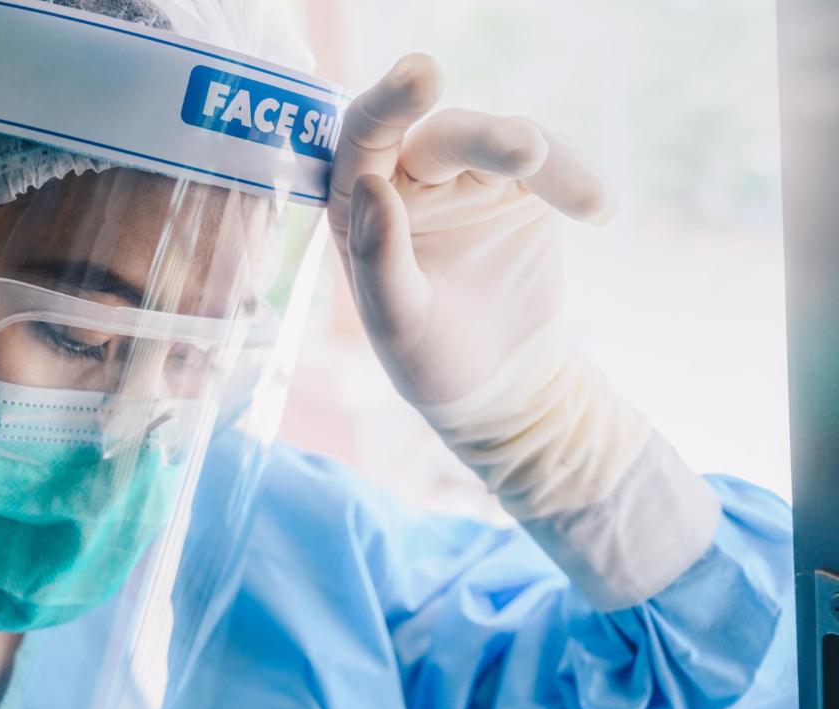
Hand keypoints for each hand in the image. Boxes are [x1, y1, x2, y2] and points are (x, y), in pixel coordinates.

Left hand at [327, 54, 613, 407]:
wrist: (499, 383)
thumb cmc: (428, 355)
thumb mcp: (397, 321)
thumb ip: (379, 258)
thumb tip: (371, 185)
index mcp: (361, 203)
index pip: (365, 137)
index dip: (389, 103)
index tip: (422, 75)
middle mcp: (408, 178)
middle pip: (444, 136)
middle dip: (487, 137)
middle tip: (527, 151)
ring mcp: (467, 177)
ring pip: (501, 142)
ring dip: (542, 159)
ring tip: (586, 201)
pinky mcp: (520, 186)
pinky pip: (549, 162)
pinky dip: (573, 177)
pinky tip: (597, 207)